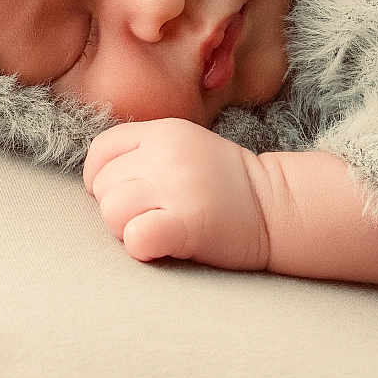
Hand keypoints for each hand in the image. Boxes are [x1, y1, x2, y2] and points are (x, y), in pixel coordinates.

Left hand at [82, 118, 271, 271]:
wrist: (279, 206)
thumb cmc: (227, 186)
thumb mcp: (186, 148)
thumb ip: (145, 153)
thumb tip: (98, 180)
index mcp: (164, 131)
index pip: (101, 151)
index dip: (101, 178)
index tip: (124, 195)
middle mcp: (167, 154)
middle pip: (104, 187)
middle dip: (119, 208)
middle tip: (153, 216)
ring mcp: (178, 186)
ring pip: (112, 213)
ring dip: (128, 230)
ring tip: (161, 229)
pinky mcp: (188, 222)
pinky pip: (136, 237)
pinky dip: (142, 246)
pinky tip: (163, 244)